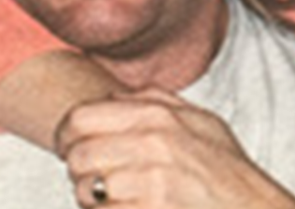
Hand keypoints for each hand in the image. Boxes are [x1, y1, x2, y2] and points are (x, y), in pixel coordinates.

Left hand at [56, 88, 294, 208]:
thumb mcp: (201, 121)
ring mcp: (150, 183)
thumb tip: (112, 96)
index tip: (69, 147)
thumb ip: (157, 100)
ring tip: (116, 198)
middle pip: (77, 156)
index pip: (80, 118)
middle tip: (95, 178)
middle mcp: (151, 145)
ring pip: (86, 190)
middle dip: (79, 171)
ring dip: (92, 199)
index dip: (66, 135)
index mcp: (157, 116)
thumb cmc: (228, 171)